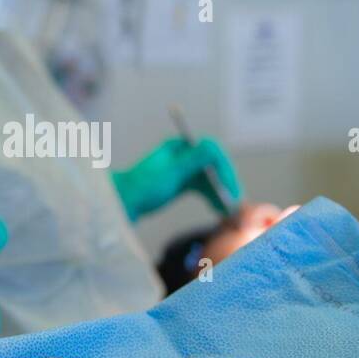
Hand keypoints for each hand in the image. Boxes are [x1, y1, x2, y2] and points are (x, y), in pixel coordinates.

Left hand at [111, 136, 242, 222]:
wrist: (123, 203)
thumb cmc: (142, 186)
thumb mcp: (169, 172)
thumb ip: (191, 159)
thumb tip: (212, 145)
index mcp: (180, 147)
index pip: (211, 152)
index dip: (224, 169)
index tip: (230, 188)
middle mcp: (184, 155)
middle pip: (214, 166)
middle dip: (225, 184)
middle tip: (235, 203)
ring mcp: (184, 169)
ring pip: (211, 179)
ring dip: (221, 193)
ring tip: (229, 211)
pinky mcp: (182, 183)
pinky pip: (204, 189)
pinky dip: (212, 198)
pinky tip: (219, 210)